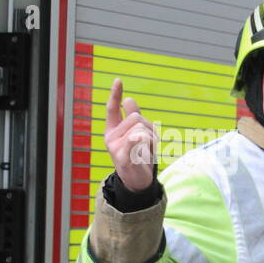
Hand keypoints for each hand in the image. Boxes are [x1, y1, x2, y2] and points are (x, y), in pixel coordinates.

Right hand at [104, 77, 156, 192]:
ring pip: (140, 128)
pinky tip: (143, 144)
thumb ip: (132, 118)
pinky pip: (135, 140)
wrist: (137, 182)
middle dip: (149, 127)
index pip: (112, 108)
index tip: (118, 80)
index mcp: (113, 130)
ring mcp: (115, 148)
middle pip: (135, 117)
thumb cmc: (137, 157)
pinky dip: (142, 139)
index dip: (115, 94)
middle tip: (150, 144)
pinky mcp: (123, 158)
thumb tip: (129, 99)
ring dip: (152, 138)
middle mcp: (111, 137)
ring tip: (148, 152)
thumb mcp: (136, 135)